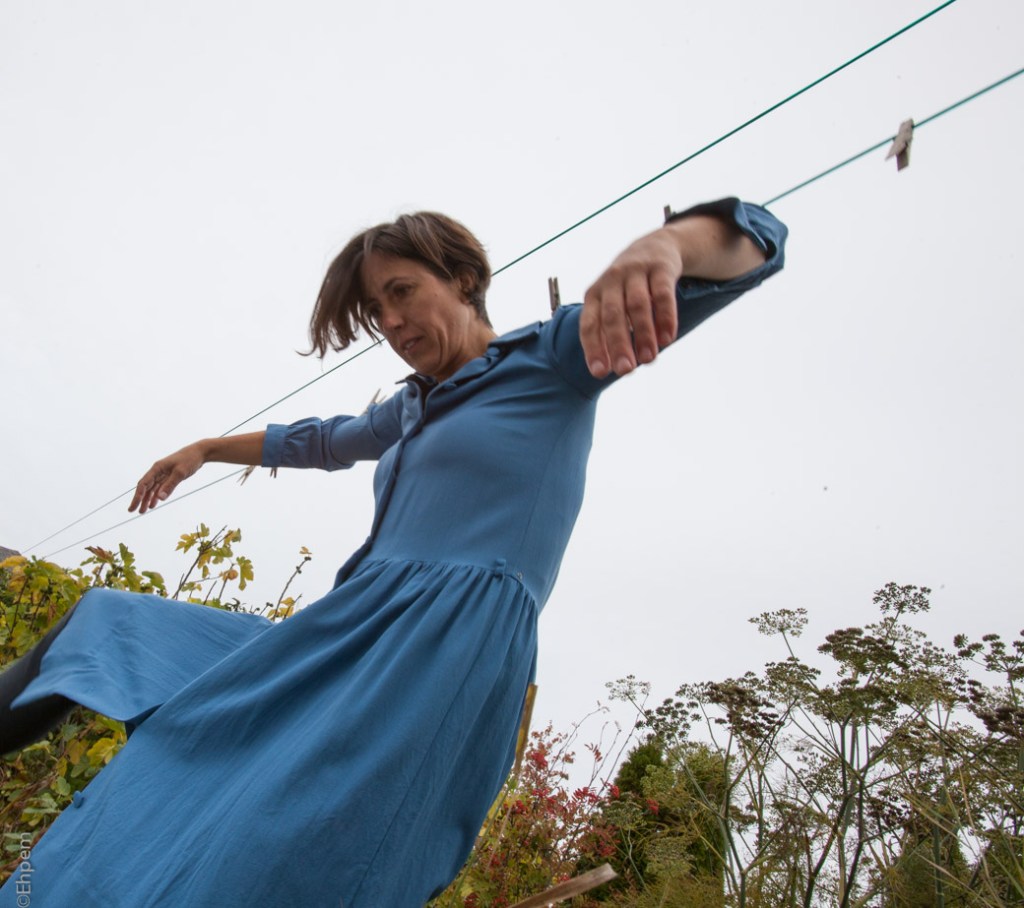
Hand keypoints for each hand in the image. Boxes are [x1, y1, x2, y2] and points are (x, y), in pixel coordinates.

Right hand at [130, 442, 206, 513]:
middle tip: (132, 510)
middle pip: (145, 487)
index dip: (137, 496)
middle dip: (139, 499)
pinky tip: (153, 504)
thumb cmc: (189, 459)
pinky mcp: (169, 477)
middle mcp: (158, 471)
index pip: (143, 484)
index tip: (134, 506)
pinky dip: (156, 496)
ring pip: (152, 489)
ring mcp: (163, 474)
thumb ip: (170, 485)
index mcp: (157, 468)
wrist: (199, 453)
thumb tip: (160, 498)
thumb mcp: (180, 472)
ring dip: (147, 500)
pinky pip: (160, 488)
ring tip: (143, 511)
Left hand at [579, 227, 682, 378]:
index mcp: (594, 295)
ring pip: (637, 305)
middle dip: (618, 344)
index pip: (589, 324)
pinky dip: (665, 317)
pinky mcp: (660, 268)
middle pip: (612, 315)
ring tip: (649, 359)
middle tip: (626, 370)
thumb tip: (618, 367)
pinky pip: (662, 294)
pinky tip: (668, 339)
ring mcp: (635, 272)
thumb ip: (612, 332)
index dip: (593, 348)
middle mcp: (611, 281)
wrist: (655, 247)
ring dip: (643, 334)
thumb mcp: (613, 303)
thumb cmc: (628, 288)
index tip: (600, 373)